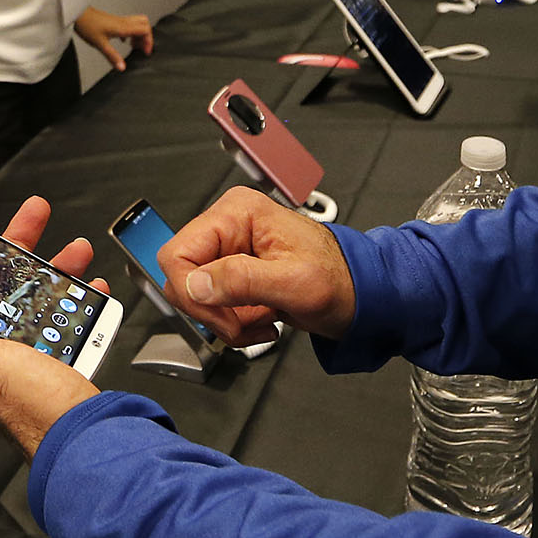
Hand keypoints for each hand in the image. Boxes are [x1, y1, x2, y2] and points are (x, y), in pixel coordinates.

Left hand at [0, 197, 105, 458]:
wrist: (91, 443)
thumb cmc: (36, 412)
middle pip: (3, 282)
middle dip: (18, 243)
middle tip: (33, 214)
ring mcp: (33, 354)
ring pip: (39, 295)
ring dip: (56, 266)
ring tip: (74, 248)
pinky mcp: (64, 361)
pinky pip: (69, 319)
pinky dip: (81, 299)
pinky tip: (91, 287)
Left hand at [74, 7, 153, 71]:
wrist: (77, 14)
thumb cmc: (87, 25)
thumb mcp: (100, 44)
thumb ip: (112, 56)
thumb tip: (122, 67)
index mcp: (123, 27)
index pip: (145, 30)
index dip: (149, 41)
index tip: (145, 52)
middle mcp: (123, 22)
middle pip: (144, 24)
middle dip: (146, 36)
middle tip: (142, 48)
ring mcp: (118, 20)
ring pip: (137, 23)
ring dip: (139, 34)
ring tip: (133, 46)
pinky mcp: (113, 21)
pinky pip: (128, 24)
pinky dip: (130, 32)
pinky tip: (123, 40)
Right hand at [159, 186, 356, 346]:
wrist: (360, 295)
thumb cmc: (341, 278)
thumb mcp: (294, 282)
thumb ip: (242, 280)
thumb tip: (196, 284)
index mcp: (237, 213)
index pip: (177, 253)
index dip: (192, 292)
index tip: (220, 314)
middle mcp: (228, 228)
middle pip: (182, 278)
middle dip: (212, 311)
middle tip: (242, 322)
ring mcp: (229, 252)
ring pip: (194, 297)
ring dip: (225, 320)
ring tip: (261, 320)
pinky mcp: (234, 275)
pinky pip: (211, 306)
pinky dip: (233, 323)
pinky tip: (261, 319)